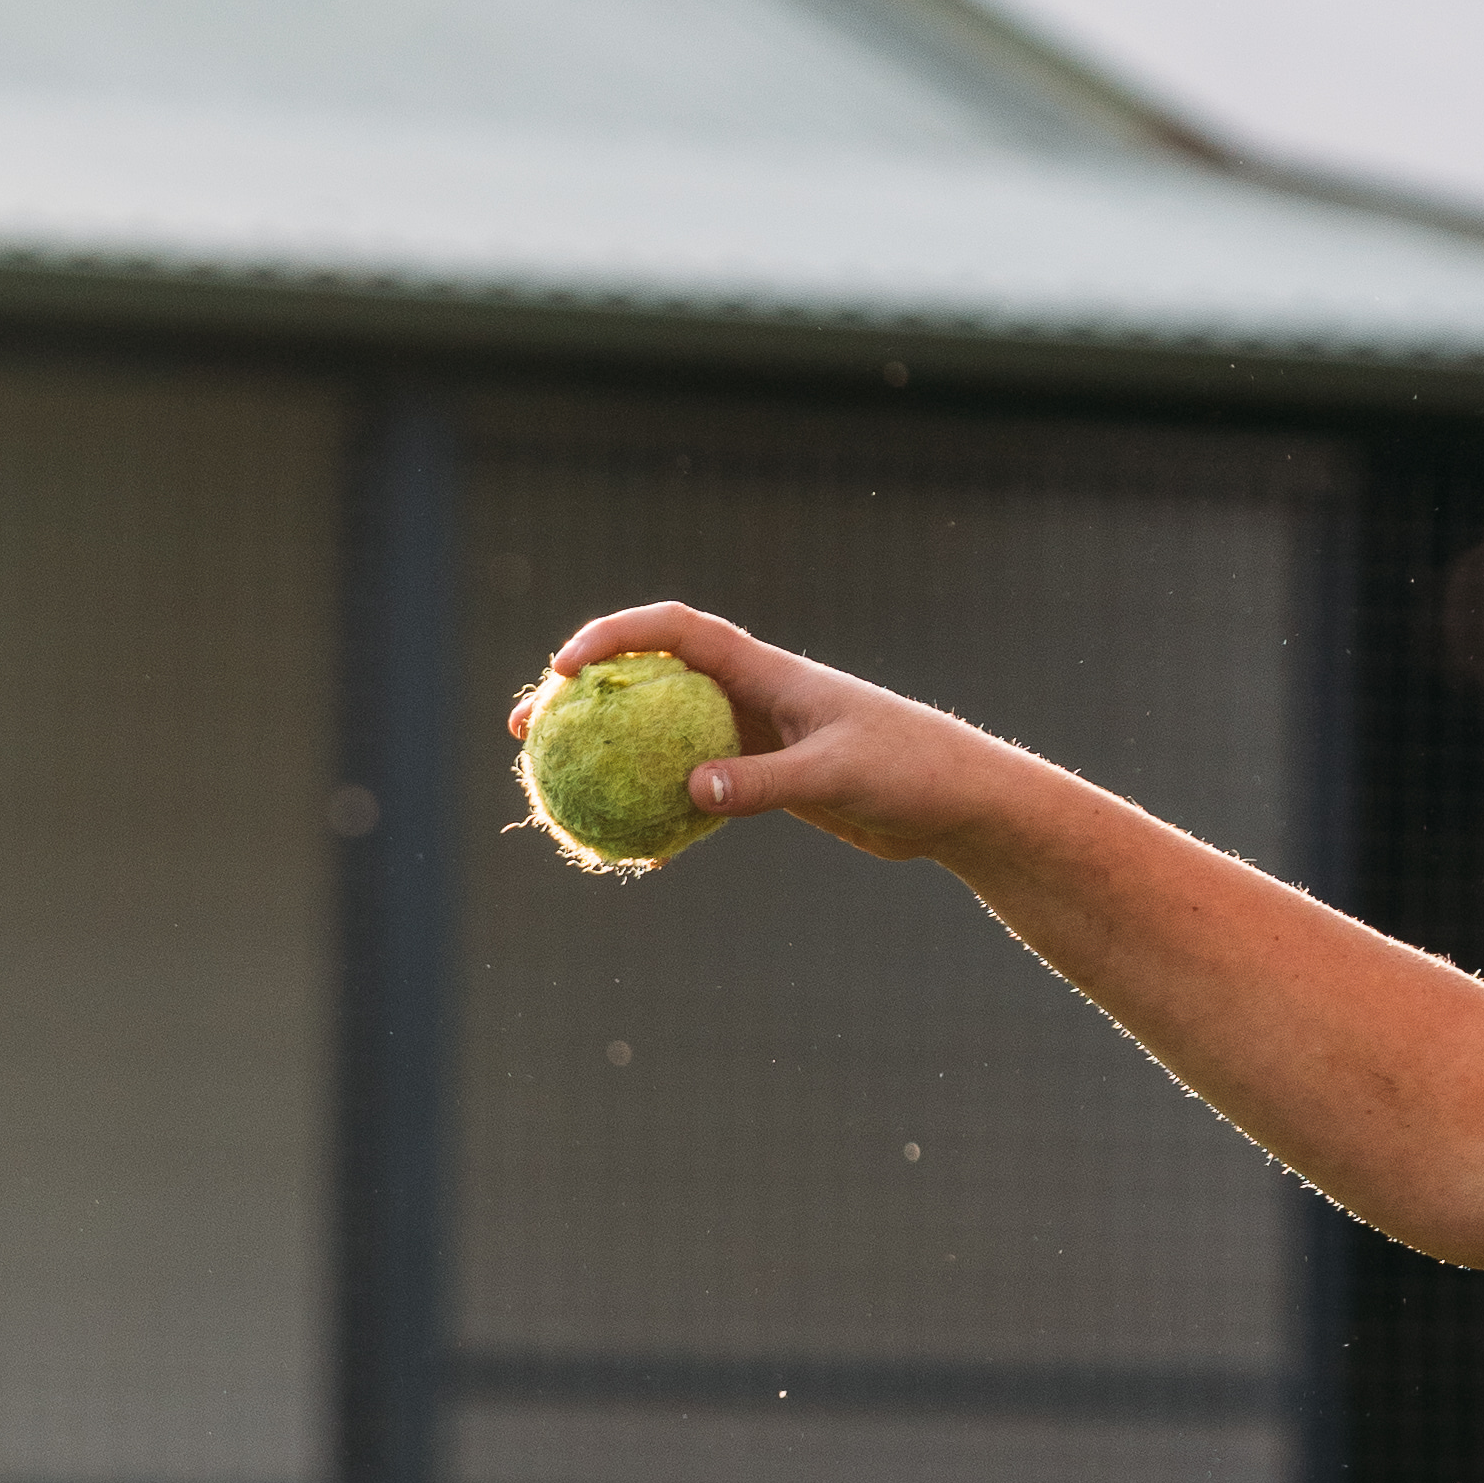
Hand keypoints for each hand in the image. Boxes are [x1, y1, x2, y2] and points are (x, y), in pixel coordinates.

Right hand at [508, 601, 1022, 867]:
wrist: (958, 802)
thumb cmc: (910, 770)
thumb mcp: (834, 775)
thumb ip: (762, 784)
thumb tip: (692, 793)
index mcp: (765, 670)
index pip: (674, 633)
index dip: (614, 639)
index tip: (565, 671)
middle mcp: (752, 694)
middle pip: (648, 681)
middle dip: (582, 697)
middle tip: (525, 729)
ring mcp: (754, 737)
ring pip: (662, 737)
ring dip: (609, 756)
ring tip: (553, 784)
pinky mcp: (765, 779)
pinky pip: (694, 789)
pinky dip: (659, 810)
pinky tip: (634, 850)